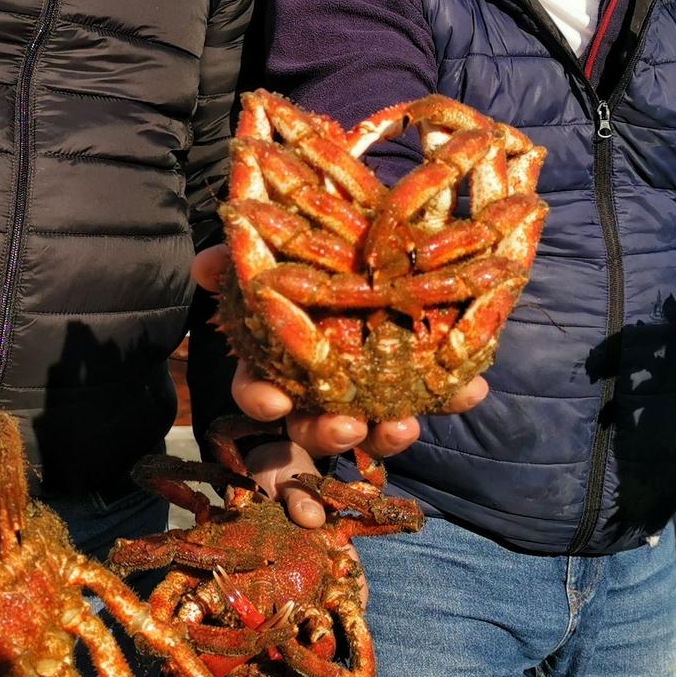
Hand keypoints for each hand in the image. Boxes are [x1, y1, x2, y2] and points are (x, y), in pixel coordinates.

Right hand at [193, 243, 489, 519]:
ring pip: (372, 433)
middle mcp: (320, 391)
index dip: (264, 400)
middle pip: (312, 431)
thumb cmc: (306, 256)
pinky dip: (453, 396)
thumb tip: (205, 266)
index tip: (275, 401)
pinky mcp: (418, 383)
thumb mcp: (272, 249)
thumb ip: (238, 259)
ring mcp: (370, 394)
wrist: (367, 240)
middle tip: (348, 428)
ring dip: (387, 436)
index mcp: (278, 363)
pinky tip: (470, 389)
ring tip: (404, 426)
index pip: (260, 393)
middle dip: (328, 436)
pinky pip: (434, 398)